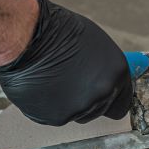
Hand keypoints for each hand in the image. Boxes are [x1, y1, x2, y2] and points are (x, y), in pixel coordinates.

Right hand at [0, 0, 131, 125]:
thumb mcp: (93, 43)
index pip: (123, 101)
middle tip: (69, 82)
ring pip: (75, 114)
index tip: (101, 95)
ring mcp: (79, 108)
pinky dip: (47, 105)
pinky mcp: (56, 117)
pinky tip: (40, 86)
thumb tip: (105, 78)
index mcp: (116, 73)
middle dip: (86, 99)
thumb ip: (104, 68)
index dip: (110, 97)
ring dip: (66, 103)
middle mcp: (101, 93)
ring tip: (52, 80)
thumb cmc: (55, 31)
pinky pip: (54, 116)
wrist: (25, 38)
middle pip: (99, 110)